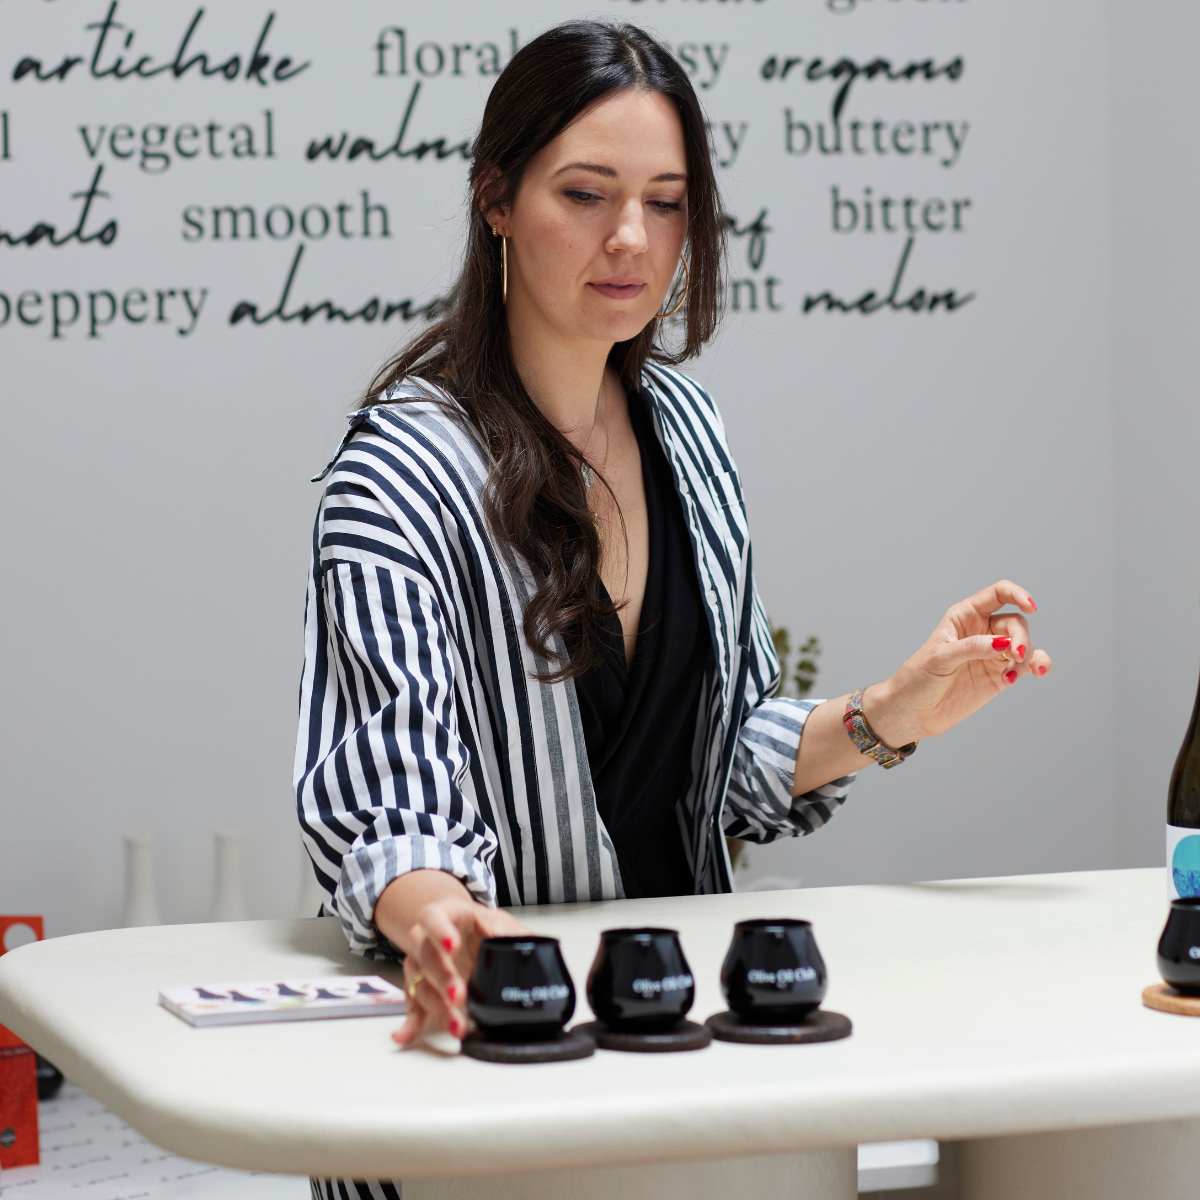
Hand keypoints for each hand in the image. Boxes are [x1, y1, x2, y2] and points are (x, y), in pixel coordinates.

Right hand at [389, 890, 529, 1045]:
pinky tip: (405, 1036)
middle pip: (425, 955)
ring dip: (437, 1007)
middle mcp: (426, 939)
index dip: (440, 931)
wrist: (469, 932)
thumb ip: (506, 932)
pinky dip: (411, 1023)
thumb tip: (513, 945)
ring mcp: (422, 965)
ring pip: (421, 984)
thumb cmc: (481, 926)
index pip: (433, 917)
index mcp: (445, 915)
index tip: (452, 945)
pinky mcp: (422, 988)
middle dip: (442, 977)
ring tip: (457, 1025)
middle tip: (458, 994)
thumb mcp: (498, 921)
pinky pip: (414, 1006)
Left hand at [865, 580, 1051, 747]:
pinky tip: (1038, 672)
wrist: (912, 712)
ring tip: (1010, 676)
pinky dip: (1038, 665)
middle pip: (1015, 623)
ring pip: (1025, 644)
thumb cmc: (917, 679)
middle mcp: (982, 630)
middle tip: (1014, 657)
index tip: (1031, 606)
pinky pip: (1029, 664)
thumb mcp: (939, 658)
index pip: (998, 594)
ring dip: (1027, 657)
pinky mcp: (1001, 674)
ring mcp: (993, 653)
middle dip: (1020, 638)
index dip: (1017, 594)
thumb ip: (971, 648)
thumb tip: (1004, 643)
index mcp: (964, 616)